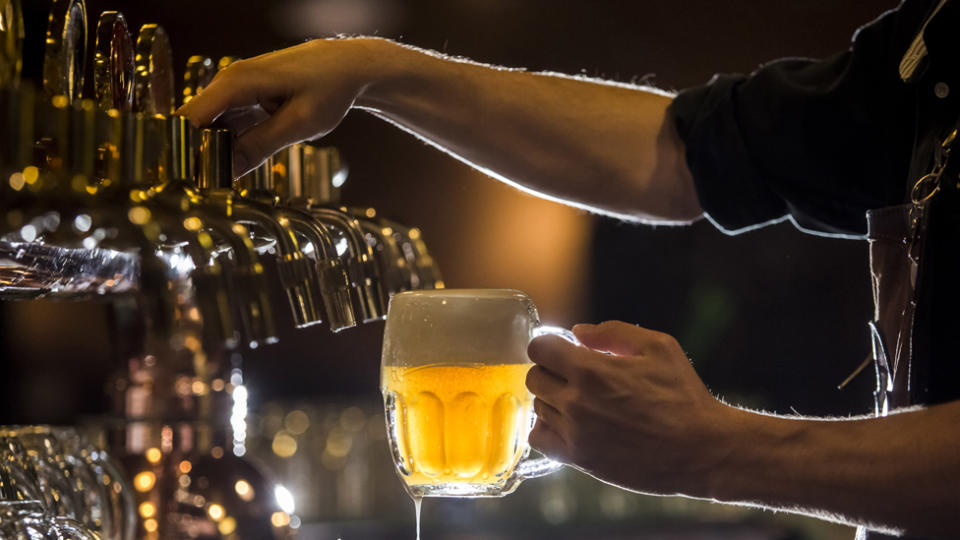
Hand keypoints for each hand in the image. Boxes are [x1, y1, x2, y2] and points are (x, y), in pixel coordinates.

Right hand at [177, 37, 390, 174]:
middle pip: (197, 123)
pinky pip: (228, 122)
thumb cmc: (330, 89)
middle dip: (197, 154)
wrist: (349, 67)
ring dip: (214, 151)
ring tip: (216, 182)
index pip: (191, 118)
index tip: (186, 180)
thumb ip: (260, 146)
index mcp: (237, 82)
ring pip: (212, 125)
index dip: (185, 150)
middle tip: (202, 188)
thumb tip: (227, 171)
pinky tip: (234, 166)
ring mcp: (237, 88)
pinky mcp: (246, 96)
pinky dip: (229, 143)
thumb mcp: (298, 124)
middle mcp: (230, 81)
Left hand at [525, 320, 731, 496]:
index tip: (564, 351)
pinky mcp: (579, 458)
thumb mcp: (659, 347)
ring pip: (538, 407)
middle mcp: (576, 402)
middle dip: (551, 371)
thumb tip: (578, 332)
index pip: (539, 349)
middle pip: (534, 377)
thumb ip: (613, 333)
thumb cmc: (684, 397)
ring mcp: (575, 433)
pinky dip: (548, 429)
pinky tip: (569, 425)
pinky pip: (539, 438)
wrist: (700, 450)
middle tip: (575, 377)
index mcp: (591, 371)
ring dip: (553, 400)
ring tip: (581, 402)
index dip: (550, 346)